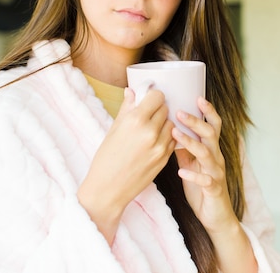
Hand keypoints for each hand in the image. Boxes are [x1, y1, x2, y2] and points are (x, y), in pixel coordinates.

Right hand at [77, 88, 175, 243]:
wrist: (108, 189)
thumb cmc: (106, 159)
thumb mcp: (113, 130)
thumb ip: (127, 108)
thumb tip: (132, 91)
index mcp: (135, 121)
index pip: (157, 97)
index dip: (153, 97)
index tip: (148, 100)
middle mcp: (151, 132)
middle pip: (166, 109)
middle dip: (157, 110)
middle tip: (148, 115)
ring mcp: (160, 147)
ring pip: (171, 124)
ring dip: (164, 124)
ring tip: (151, 129)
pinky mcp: (165, 159)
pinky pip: (172, 140)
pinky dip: (166, 138)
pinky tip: (154, 141)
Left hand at [172, 97, 237, 233]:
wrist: (216, 216)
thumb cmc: (201, 188)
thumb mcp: (191, 164)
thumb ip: (184, 148)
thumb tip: (170, 129)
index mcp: (211, 150)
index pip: (213, 126)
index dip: (208, 112)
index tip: (197, 97)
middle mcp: (216, 158)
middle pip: (211, 134)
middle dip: (196, 122)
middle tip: (179, 112)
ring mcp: (216, 173)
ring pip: (207, 153)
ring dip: (191, 143)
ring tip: (174, 134)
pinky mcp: (214, 190)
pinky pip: (205, 180)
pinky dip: (193, 175)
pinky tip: (181, 172)